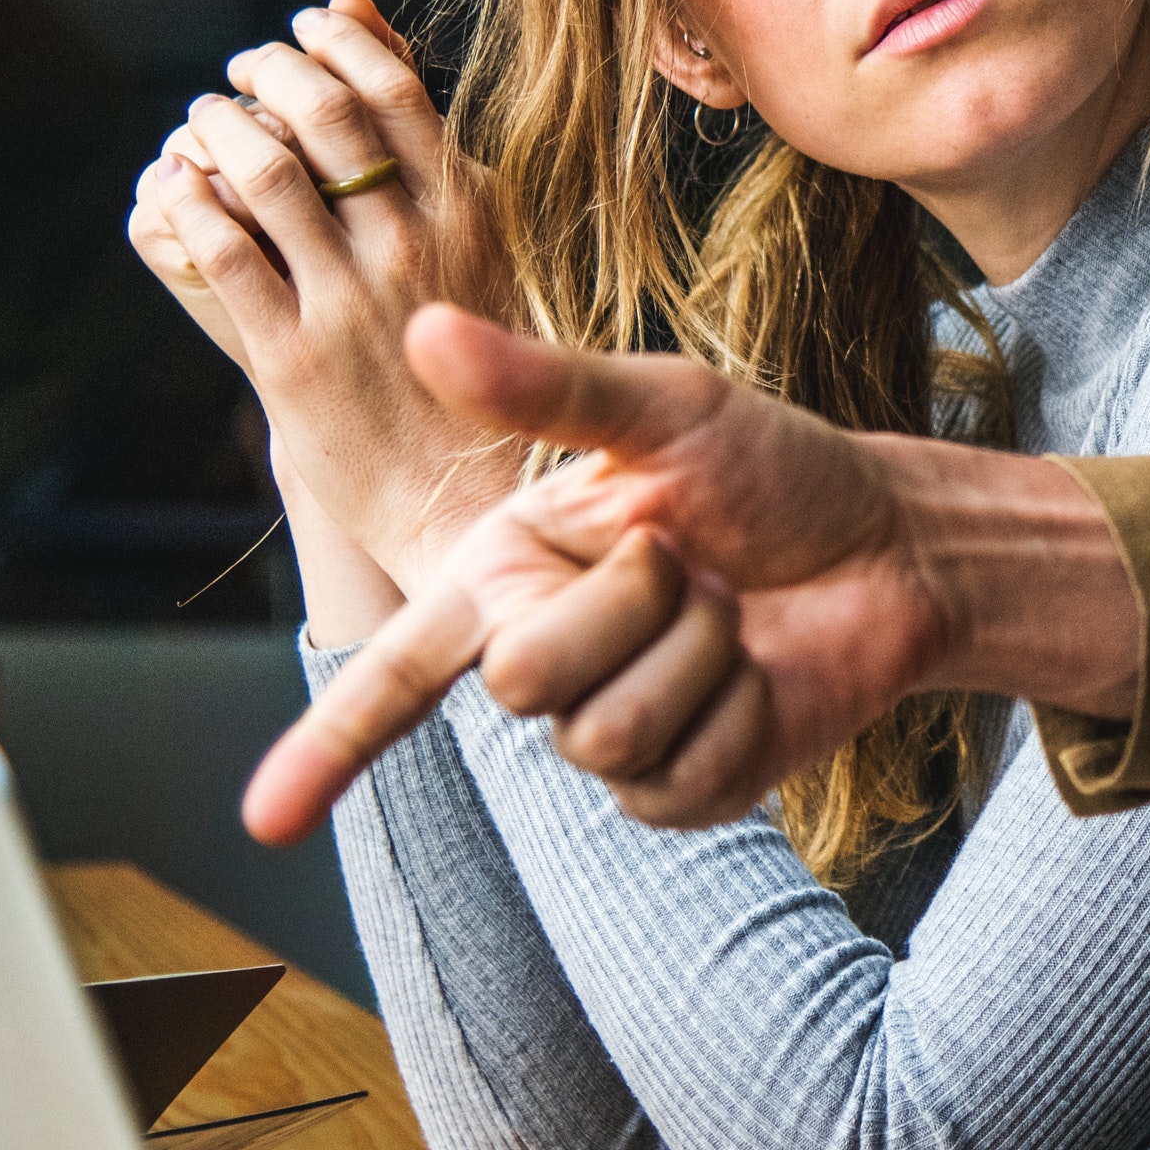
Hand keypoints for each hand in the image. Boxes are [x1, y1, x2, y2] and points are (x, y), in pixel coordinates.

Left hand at [125, 0, 519, 602]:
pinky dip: (189, 205)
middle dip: (269, 70)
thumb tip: (365, 22)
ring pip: (267, 175)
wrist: (467, 498)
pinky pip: (224, 254)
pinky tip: (179, 188)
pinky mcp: (292, 359)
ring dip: (219, 128)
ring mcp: (351, 303)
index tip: (304, 27)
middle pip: (325, 115)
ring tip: (203, 120)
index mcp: (471, 214)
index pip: (394, 88)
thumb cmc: (480, 364)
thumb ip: (429, 148)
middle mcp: (414, 248)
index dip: (336, 43)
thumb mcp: (480, 245)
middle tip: (242, 67)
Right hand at [239, 307, 1140, 842]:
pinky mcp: (680, 789)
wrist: (890, 544)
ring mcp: (609, 734)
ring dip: (692, 653)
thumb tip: (425, 328)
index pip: (397, 672)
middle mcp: (542, 658)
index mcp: (508, 572)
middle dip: (627, 602)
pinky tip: (759, 672)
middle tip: (690, 558)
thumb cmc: (775, 469)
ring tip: (730, 609)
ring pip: (601, 731)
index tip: (260, 821)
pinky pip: (671, 777)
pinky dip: (733, 709)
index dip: (325, 748)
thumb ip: (545, 386)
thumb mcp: (666, 409)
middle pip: (519, 679)